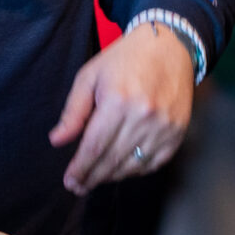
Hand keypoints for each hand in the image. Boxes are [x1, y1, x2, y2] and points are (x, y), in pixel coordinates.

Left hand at [51, 25, 193, 193]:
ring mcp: (164, 126)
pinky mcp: (177, 132)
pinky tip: (121, 169)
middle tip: (78, 187)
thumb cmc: (124, 60)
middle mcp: (144, 116)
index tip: (69, 181)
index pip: (95, 147)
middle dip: (92, 177)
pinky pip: (153, 162)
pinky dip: (136, 170)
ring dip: (112, 176)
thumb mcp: (90, 77)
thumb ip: (73, 111)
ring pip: (133, 165)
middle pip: (112, 160)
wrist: (168, 47)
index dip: (80, 168)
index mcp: (118, 101)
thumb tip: (57, 140)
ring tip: (96, 178)